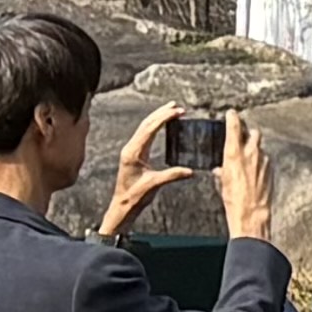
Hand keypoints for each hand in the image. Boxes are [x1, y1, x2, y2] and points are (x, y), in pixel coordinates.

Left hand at [98, 103, 191, 231]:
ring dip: (157, 117)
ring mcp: (130, 151)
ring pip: (144, 128)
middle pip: (146, 124)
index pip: (150, 129)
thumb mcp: (154, 185)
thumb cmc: (134, 196)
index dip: (164, 118)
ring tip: (170, 108)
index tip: (178, 111)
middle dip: (161, 113)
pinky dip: (154, 126)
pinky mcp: (133, 154)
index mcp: (133, 153)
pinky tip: (161, 124)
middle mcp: (130, 149)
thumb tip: (190, 170)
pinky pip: (144, 134)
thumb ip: (172, 175)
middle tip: (176, 106)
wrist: (121, 205)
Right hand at [216, 111, 274, 245]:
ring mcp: (263, 159)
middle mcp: (251, 153)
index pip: (234, 128)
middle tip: (241, 134)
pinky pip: (264, 157)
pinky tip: (254, 167)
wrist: (251, 211)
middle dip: (247, 132)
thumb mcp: (222, 182)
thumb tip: (221, 169)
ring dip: (254, 146)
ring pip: (260, 145)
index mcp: (234, 154)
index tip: (231, 113)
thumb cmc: (234, 198)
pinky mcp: (270, 167)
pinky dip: (259, 159)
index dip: (233, 118)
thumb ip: (223, 171)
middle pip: (252, 132)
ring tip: (246, 153)